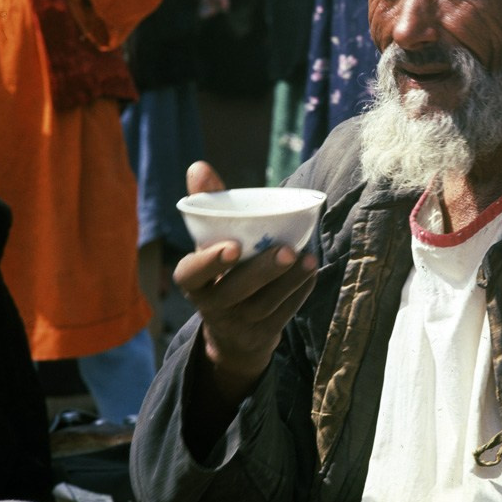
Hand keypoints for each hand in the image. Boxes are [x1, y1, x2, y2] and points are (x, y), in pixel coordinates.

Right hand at [176, 162, 317, 408]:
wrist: (233, 328)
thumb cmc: (223, 267)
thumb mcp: (211, 239)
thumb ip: (208, 203)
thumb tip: (198, 165)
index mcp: (193, 281)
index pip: (191, 274)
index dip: (209, 263)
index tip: (232, 247)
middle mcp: (212, 306)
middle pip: (235, 292)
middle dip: (262, 271)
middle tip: (286, 249)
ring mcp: (238, 324)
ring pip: (265, 305)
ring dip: (289, 281)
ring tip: (308, 258)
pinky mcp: (263, 336)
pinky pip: (284, 315)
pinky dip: (299, 293)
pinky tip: (310, 272)